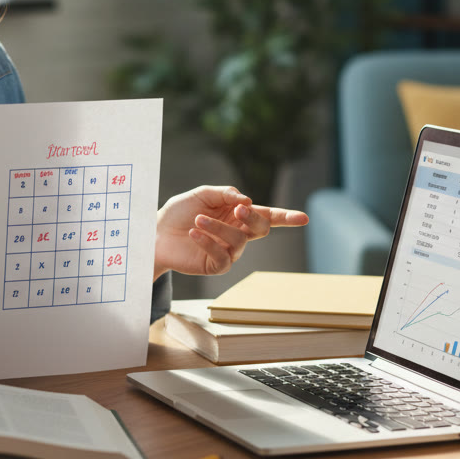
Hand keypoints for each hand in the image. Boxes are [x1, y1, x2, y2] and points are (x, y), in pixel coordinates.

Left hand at [153, 185, 308, 279]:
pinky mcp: (216, 265)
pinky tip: (194, 233)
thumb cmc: (179, 212)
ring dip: (219, 228)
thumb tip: (247, 201)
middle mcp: (238, 232)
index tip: (304, 217)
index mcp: (238, 214)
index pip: (267, 215)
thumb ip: (225, 193)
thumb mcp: (202, 194)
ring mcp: (229, 250)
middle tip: (239, 209)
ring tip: (197, 221)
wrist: (155, 232)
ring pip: (239, 240)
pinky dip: (209, 242)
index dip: (287, 217)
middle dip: (253, 217)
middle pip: (262, 227)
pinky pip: (223, 256)